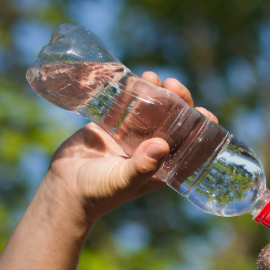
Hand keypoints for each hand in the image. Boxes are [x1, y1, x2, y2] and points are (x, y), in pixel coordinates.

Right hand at [41, 73, 219, 224]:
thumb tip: (162, 146)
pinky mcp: (112, 127)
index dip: (201, 129)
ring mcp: (132, 137)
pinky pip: (126, 106)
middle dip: (178, 103)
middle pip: (173, 122)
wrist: (64, 188)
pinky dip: (132, 92)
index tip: (205, 113)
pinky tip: (136, 78)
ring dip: (156, 93)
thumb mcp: (122, 180)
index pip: (189, 146)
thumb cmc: (98, 192)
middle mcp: (151, 150)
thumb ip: (142, 166)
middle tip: (174, 86)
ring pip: (151, 110)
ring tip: (153, 77)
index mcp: (162, 167)